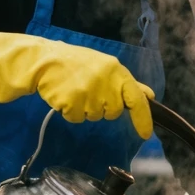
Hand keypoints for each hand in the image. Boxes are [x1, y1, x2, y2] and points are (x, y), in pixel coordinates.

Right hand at [32, 42, 154, 137]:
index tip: (145, 134)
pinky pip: (76, 119)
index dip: (143, 118)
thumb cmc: (77, 63)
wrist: (45, 60)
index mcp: (116, 72)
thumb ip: (127, 84)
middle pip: (113, 112)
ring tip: (74, 89)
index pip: (136, 99)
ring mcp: (88, 93)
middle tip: (89, 89)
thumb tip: (149, 96)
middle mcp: (106, 83)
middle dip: (103, 107)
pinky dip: (70, 112)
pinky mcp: (72, 103)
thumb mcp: (106, 67)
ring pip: (94, 117)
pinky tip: (65, 96)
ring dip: (84, 108)